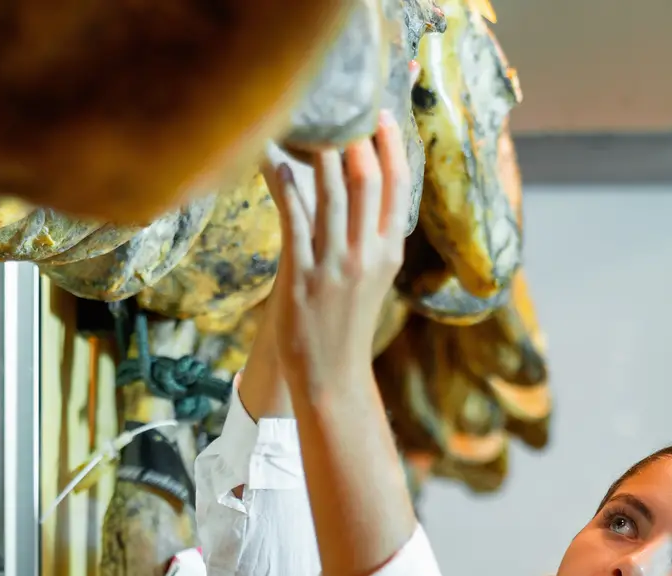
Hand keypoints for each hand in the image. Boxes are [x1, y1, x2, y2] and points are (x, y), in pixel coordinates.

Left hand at [263, 113, 410, 395]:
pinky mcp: (301, 278)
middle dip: (355, 137)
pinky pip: (294, 221)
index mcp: (388, 252)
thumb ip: (370, 237)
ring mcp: (334, 266)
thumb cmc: (346, 324)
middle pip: (367, 180)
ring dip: (318, 153)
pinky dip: (285, 187)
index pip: (398, 187)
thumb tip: (365, 193)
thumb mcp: (372, 278)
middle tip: (341, 104)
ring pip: (331, 194)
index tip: (381, 114)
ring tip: (307, 122)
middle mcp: (366, 255)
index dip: (392, 146)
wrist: (330, 376)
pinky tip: (274, 163)